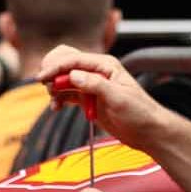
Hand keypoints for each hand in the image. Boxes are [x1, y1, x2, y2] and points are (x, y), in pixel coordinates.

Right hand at [38, 46, 168, 150]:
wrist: (147, 131)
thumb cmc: (140, 112)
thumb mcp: (118, 97)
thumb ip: (95, 85)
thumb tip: (74, 75)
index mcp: (105, 66)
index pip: (74, 60)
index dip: (56, 66)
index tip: (43, 77)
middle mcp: (96, 72)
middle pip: (66, 63)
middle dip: (53, 72)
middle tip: (46, 86)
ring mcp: (91, 86)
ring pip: (64, 79)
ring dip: (55, 88)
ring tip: (54, 100)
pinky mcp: (88, 99)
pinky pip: (67, 94)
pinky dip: (59, 99)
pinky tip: (57, 107)